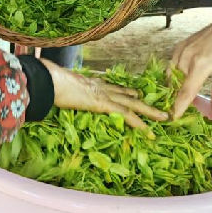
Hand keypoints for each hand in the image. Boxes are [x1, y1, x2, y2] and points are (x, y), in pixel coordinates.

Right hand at [43, 60, 166, 134]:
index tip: (132, 91)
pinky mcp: (104, 104)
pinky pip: (126, 115)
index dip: (123, 90)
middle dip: (142, 100)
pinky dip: (139, 124)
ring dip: (149, 111)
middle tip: (157, 104)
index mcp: (90, 82)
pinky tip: (150, 132)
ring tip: (163, 117)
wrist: (49, 80)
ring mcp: (104, 95)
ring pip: (133, 104)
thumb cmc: (48, 83)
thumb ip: (60, 90)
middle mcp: (101, 87)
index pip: (111, 86)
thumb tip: (51, 92)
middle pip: (127, 94)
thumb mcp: (56, 87)